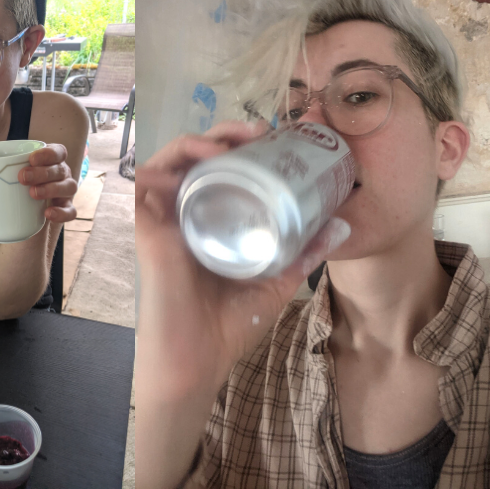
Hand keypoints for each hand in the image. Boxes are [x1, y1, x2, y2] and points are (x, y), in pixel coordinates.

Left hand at [18, 144, 77, 222]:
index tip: (31, 158)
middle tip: (22, 178)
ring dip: (51, 189)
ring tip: (32, 194)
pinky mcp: (65, 208)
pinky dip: (61, 212)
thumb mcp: (1, 170)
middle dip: (42, 172)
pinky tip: (47, 213)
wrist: (21, 208)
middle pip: (60, 169)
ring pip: (69, 187)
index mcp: (50, 159)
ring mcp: (65, 191)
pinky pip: (71, 211)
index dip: (48, 153)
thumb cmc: (13, 180)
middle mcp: (61, 173)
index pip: (57, 151)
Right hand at [136, 120, 351, 398]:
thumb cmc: (229, 325)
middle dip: (226, 133)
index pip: (224, 170)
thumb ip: (304, 251)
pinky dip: (167, 161)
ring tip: (231, 140)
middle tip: (258, 130)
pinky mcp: (147, 227)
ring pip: (172, 160)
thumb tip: (342, 224)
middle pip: (198, 157)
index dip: (243, 147)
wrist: (197, 358)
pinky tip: (198, 155)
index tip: (274, 138)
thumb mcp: (277, 278)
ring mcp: (165, 218)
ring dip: (199, 140)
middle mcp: (187, 213)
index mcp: (214, 221)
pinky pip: (148, 181)